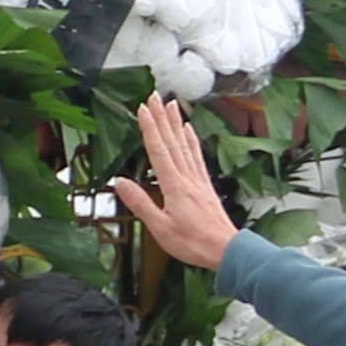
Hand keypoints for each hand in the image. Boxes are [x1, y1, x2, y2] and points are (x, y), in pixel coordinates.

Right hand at [105, 95, 240, 272]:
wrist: (225, 249)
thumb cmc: (192, 242)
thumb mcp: (160, 227)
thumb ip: (140, 203)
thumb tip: (120, 183)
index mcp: (173, 186)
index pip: (158, 150)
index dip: (149, 128)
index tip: (142, 109)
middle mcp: (187, 177)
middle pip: (172, 141)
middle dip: (162, 118)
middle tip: (156, 96)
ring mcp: (198, 180)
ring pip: (185, 145)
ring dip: (177, 123)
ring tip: (172, 105)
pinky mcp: (205, 185)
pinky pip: (196, 156)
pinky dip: (191, 140)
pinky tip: (189, 131)